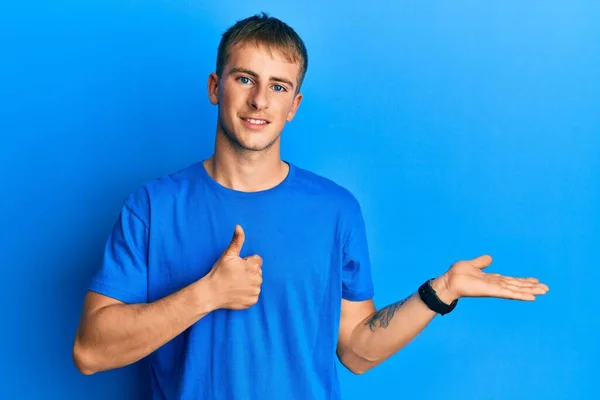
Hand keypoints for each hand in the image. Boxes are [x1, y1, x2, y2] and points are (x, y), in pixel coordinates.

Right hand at [206, 225, 262, 309]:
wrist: (211, 293)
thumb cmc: (219, 272)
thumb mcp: (228, 254)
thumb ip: (237, 240)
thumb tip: (239, 226)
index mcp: (253, 267)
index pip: (257, 260)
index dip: (247, 261)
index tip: (237, 266)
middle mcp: (257, 279)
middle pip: (258, 272)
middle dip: (249, 271)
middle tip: (235, 274)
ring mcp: (255, 291)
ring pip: (256, 283)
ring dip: (249, 282)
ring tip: (235, 283)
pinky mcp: (252, 301)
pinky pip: (253, 294)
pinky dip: (247, 293)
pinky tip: (237, 291)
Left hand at [434, 255, 548, 302]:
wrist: (448, 281)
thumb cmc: (457, 275)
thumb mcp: (472, 265)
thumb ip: (481, 262)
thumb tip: (489, 258)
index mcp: (492, 279)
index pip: (511, 280)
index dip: (523, 281)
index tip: (536, 281)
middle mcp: (496, 285)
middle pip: (517, 285)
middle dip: (531, 287)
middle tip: (546, 288)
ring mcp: (495, 288)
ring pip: (516, 290)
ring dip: (530, 291)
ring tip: (544, 291)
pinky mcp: (492, 291)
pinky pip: (509, 293)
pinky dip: (521, 295)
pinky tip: (532, 297)